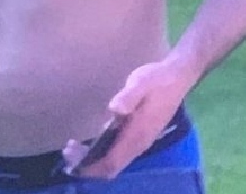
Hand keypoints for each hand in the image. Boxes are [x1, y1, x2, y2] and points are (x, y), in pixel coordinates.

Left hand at [62, 55, 194, 179]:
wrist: (177, 77)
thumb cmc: (157, 79)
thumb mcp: (141, 82)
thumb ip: (128, 96)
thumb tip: (114, 109)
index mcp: (137, 135)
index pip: (111, 162)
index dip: (90, 165)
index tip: (72, 157)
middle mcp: (138, 144)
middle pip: (110, 167)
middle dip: (87, 165)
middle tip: (67, 151)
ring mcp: (139, 141)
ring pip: (114, 162)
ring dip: (93, 160)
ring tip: (73, 148)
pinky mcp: (139, 135)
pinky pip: (117, 153)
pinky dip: (101, 153)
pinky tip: (91, 142)